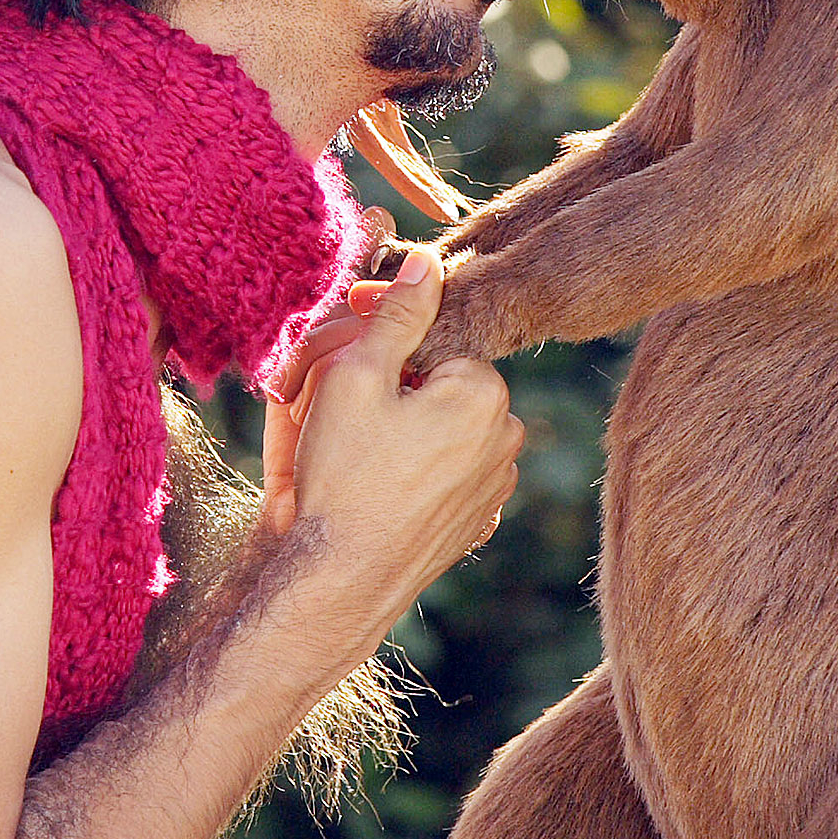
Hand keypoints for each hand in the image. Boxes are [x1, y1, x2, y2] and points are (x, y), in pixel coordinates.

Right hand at [258, 248, 522, 656]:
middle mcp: (506, 437)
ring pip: (442, 428)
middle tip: (331, 409)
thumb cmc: (343, 474)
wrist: (341, 578)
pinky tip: (372, 484)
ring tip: (346, 450)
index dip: (379, 346)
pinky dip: (412, 470)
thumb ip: (398, 315)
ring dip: (400, 428)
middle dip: (390, 387)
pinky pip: (444, 473)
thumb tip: (427, 261)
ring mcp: (495, 485)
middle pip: (439, 384)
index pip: (435, 341)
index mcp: (485, 392)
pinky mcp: (475, 521)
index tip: (338, 359)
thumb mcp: (357, 377)